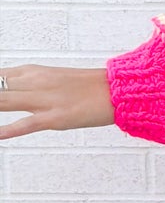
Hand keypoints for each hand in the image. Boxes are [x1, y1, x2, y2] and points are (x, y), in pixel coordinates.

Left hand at [0, 63, 114, 138]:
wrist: (116, 90)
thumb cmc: (85, 87)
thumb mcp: (51, 80)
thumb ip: (26, 85)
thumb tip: (6, 90)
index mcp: (32, 71)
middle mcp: (34, 82)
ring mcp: (44, 100)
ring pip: (4, 102)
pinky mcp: (55, 117)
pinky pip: (26, 124)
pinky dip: (8, 130)